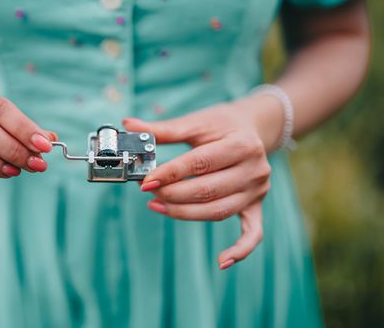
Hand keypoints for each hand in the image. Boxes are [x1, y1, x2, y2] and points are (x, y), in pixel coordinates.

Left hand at [123, 102, 274, 269]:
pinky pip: (252, 234)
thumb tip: (128, 125)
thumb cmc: (221, 125)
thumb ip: (163, 129)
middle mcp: (254, 169)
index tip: (146, 181)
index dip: (170, 174)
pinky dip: (240, 250)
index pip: (200, 163)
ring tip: (157, 207)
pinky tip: (221, 261)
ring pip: (218, 212)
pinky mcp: (256, 206)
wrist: (253, 128)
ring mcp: (257, 191)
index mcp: (241, 144)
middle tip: (148, 192)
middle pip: (208, 190)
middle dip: (173, 195)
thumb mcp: (196, 122)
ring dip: (185, 214)